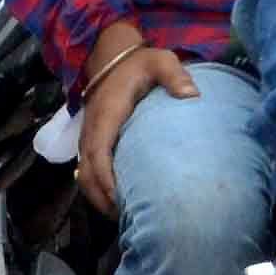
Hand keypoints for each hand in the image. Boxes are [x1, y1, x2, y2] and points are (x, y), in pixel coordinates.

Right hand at [74, 26, 198, 214]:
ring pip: (83, 175)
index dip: (106, 180)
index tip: (121, 200)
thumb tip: (192, 96)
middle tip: (126, 218)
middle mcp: (92, 130)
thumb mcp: (161, 61)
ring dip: (97, 197)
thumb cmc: (140, 62)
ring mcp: (89, 136)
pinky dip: (96, 188)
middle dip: (101, 198)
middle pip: (86, 173)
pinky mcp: (91, 140)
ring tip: (121, 216)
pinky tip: (116, 200)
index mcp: (107, 115)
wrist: (112, 56)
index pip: (99, 153)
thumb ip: (176, 76)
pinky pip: (87, 170)